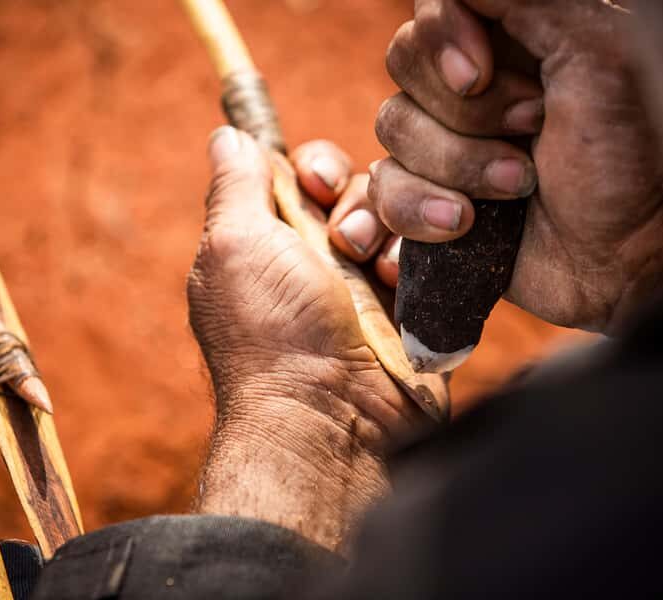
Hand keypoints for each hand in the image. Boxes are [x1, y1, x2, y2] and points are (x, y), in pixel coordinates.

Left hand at [188, 127, 428, 551]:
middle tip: (348, 242)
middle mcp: (322, 259)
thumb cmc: (272, 332)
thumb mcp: (233, 245)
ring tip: (381, 274)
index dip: (318, 167)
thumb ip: (236, 184)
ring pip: (405, 215)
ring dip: (395, 232)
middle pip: (361, 187)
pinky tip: (405, 288)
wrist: (332, 416)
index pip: (307, 173)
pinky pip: (435, 255)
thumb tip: (227, 134)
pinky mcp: (416, 307)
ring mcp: (371, 286)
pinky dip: (424, 262)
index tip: (316, 185)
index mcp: (272, 241)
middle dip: (359, 201)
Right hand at [370, 0, 662, 332]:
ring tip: (518, 186)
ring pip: (393, 128)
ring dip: (458, 163)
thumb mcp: (595, 53)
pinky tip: (465, 224)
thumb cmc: (628, 157)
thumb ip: (527, 3)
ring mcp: (445, 143)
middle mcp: (471, 85)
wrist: (626, 258)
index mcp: (511, 37)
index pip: (434, 8)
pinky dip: (420, 209)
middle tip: (534, 129)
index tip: (477, 74)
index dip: (441, 35)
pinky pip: (382, 190)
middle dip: (467, 110)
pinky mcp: (428, 199)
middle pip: (404, 63)